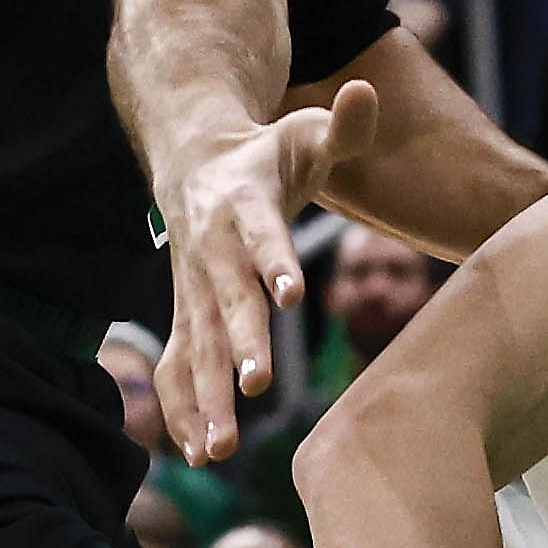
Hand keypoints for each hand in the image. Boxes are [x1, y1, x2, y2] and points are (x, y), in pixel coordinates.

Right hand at [158, 75, 369, 461]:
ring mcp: (193, 290)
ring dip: (204, 399)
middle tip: (256, 389)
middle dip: (240, 348)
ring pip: (196, 348)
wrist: (196, 162)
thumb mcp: (307, 133)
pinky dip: (183, 409)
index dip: (274, 261)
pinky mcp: (186, 317)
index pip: (262, 235)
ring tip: (217, 450)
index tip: (289, 293)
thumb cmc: (268, 154)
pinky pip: (178, 367)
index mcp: (244, 206)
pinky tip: (198, 455)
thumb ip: (346, 125)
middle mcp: (212, 252)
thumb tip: (369, 92)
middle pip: (227, 304)